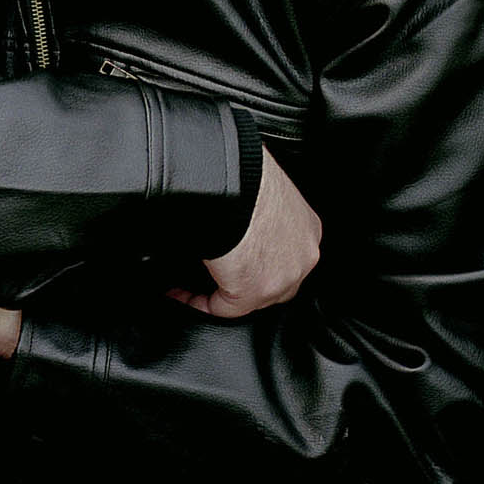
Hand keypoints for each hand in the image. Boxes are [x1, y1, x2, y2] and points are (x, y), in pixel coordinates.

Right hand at [172, 146, 319, 317]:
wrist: (231, 179)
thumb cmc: (240, 174)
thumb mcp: (258, 190)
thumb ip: (253, 211)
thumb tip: (229, 213)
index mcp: (305, 226)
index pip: (282, 258)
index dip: (252, 264)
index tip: (225, 262)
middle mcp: (302, 254)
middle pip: (272, 285)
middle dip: (241, 285)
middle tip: (209, 280)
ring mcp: (283, 276)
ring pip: (250, 300)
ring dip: (220, 296)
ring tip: (188, 288)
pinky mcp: (253, 290)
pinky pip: (222, 309)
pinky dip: (197, 304)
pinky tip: (178, 293)